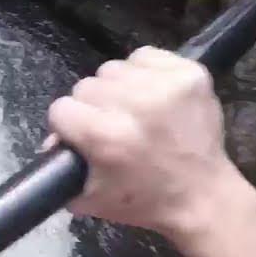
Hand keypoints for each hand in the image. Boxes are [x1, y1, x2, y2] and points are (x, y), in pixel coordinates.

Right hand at [45, 46, 249, 246]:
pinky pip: (145, 56)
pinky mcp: (190, 74)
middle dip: (93, 107)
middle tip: (113, 127)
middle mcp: (134, 105)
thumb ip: (60, 164)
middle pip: (85, 86)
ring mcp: (165, 86)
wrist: (204, 198)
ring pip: (113, 69)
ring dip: (118, 88)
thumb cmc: (143, 201)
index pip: (60, 109)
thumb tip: (51, 139)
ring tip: (135, 111)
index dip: (69, 126)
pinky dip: (144, 72)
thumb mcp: (88, 196)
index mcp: (105, 136)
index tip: (84, 138)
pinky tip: (154, 95)